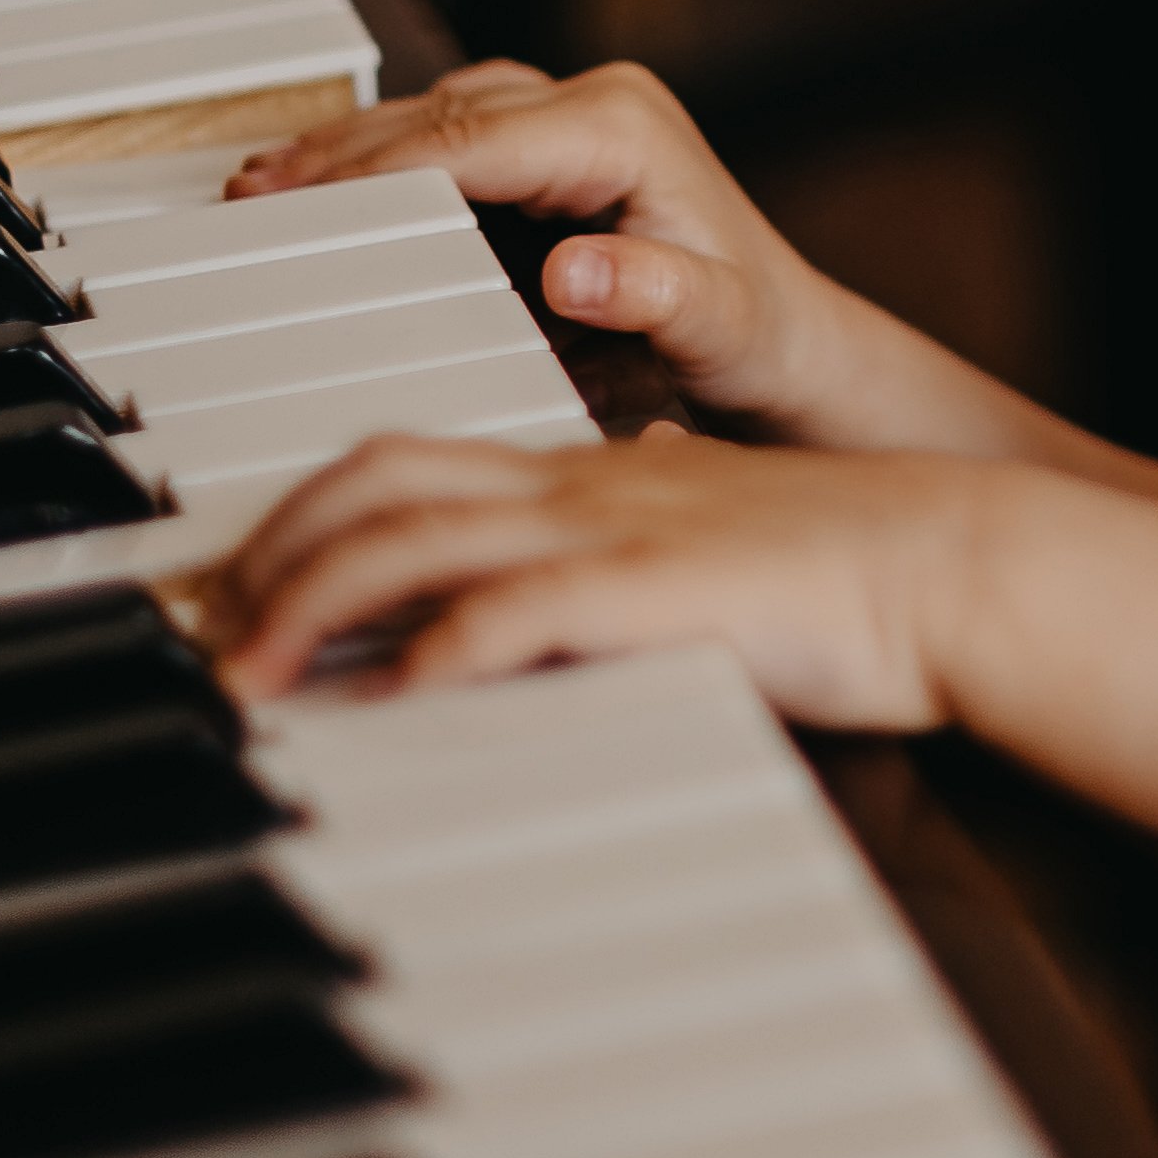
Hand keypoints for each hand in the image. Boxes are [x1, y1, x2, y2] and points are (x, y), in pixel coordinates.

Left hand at [202, 424, 991, 725]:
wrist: (951, 565)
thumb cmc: (843, 570)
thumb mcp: (710, 538)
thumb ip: (636, 538)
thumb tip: (577, 560)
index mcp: (587, 470)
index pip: (405, 457)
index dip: (302, 512)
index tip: (240, 581)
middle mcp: (580, 485)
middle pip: (376, 481)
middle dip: (266, 553)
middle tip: (206, 632)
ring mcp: (612, 531)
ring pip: (413, 538)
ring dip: (307, 607)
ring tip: (247, 681)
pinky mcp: (653, 592)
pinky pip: (514, 612)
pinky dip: (431, 652)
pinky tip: (387, 700)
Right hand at [232, 61, 847, 437]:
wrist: (784, 343)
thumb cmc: (754, 339)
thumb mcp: (717, 327)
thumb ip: (655, 292)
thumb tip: (576, 269)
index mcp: (623, 128)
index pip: (467, 142)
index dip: (372, 171)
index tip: (292, 200)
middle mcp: (598, 103)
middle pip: (438, 118)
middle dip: (340, 155)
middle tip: (247, 196)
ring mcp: (574, 115)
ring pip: (435, 116)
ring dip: (351, 150)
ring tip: (264, 187)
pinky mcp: (554, 142)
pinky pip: (450, 135)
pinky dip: (385, 159)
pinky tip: (328, 188)